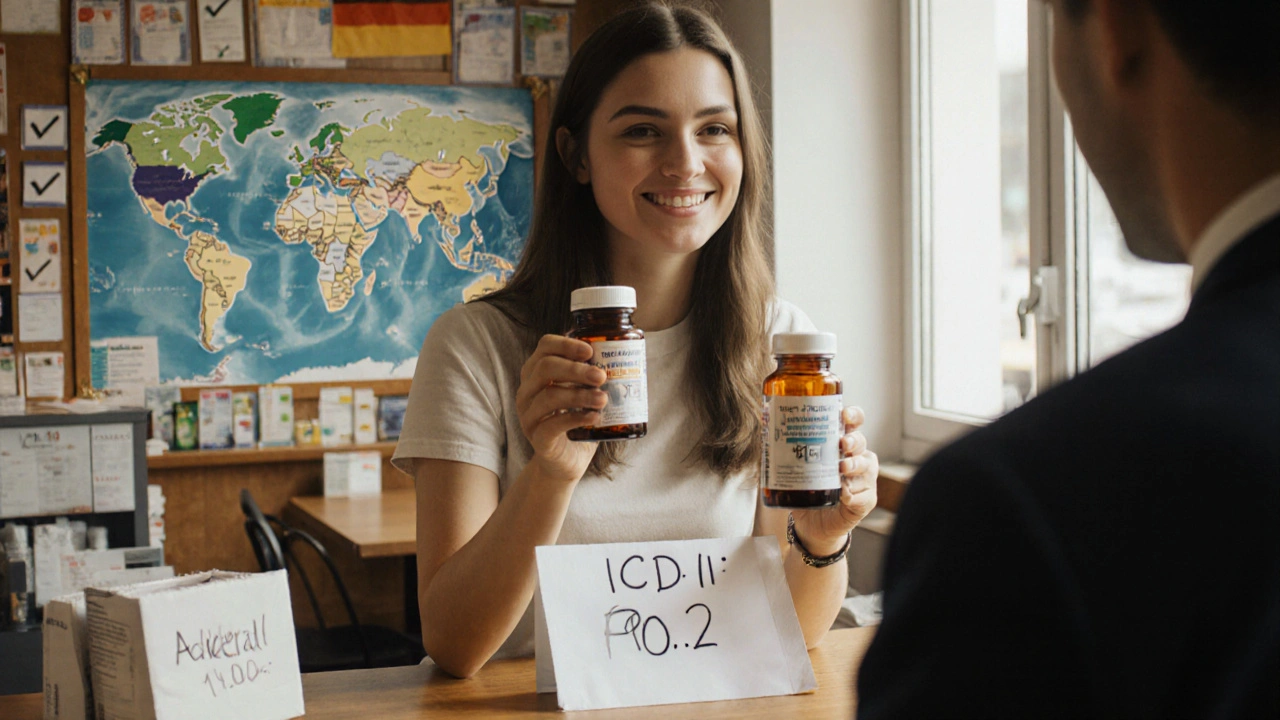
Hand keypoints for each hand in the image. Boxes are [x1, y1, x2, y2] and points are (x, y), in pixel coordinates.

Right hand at [515, 334, 607, 483]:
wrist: (566, 461)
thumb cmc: (577, 422)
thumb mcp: (583, 394)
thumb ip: (592, 377)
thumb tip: (623, 358)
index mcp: (537, 374)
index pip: (545, 347)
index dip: (567, 345)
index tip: (590, 351)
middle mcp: (527, 392)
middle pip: (545, 368)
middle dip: (576, 369)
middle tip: (601, 376)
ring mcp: (529, 416)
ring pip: (549, 396)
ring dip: (580, 395)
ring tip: (603, 398)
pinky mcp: (538, 439)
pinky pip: (552, 425)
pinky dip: (576, 418)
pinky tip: (594, 416)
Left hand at [790, 406, 878, 554]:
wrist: (811, 524)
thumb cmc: (805, 489)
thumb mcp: (792, 466)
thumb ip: (779, 447)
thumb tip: (763, 420)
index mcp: (840, 443)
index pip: (853, 422)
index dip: (853, 415)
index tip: (844, 414)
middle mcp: (856, 457)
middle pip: (861, 441)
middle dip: (853, 440)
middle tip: (842, 443)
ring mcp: (863, 479)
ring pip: (866, 465)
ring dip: (855, 465)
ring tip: (843, 468)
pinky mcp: (865, 501)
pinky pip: (864, 495)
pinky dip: (854, 494)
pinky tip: (845, 494)